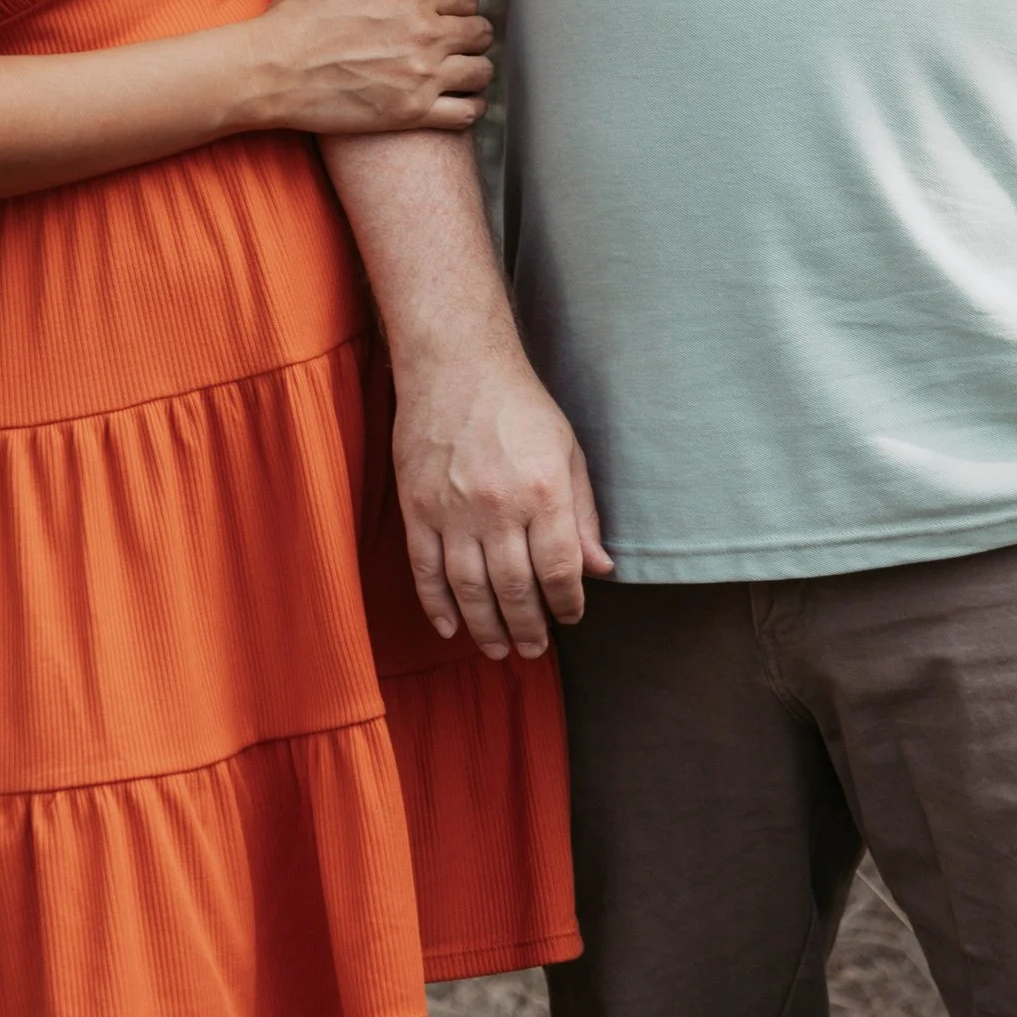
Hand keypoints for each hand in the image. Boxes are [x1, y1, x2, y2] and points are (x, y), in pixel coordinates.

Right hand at [257, 0, 494, 134]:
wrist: (273, 68)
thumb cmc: (304, 13)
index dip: (460, 5)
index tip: (448, 14)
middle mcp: (427, 34)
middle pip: (481, 33)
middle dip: (472, 34)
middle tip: (457, 41)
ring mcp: (422, 76)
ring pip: (481, 72)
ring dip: (476, 68)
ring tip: (461, 68)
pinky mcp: (413, 113)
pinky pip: (468, 112)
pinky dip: (473, 105)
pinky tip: (462, 99)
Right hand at [394, 343, 613, 657]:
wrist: (455, 365)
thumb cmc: (519, 406)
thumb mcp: (568, 452)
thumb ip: (582, 515)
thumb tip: (599, 570)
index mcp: (543, 492)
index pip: (559, 570)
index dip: (567, 604)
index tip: (570, 618)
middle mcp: (498, 507)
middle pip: (514, 589)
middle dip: (528, 628)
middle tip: (533, 650)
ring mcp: (452, 510)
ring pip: (469, 589)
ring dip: (485, 627)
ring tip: (499, 649)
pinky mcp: (417, 508)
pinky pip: (425, 570)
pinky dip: (437, 605)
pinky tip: (450, 627)